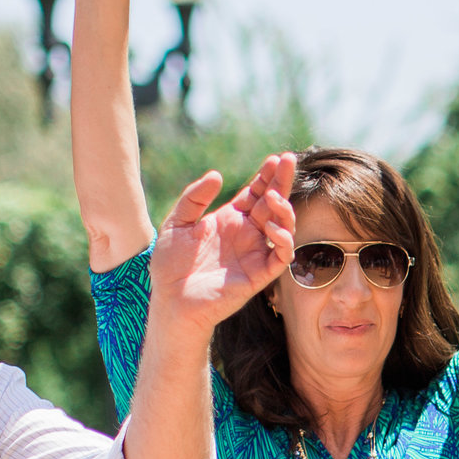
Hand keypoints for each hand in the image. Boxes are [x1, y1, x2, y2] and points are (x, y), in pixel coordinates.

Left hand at [150, 153, 296, 333]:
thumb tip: (217, 175)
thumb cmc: (170, 265)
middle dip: (282, 182)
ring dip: (284, 210)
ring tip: (274, 197)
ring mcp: (255, 254)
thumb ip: (193, 198)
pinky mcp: (259, 275)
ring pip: (283, 227)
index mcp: (230, 220)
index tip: (274, 158)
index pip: (255, 193)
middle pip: (273, 204)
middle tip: (288, 160)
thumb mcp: (176, 223)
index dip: (266, 176)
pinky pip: (281, 256)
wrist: (170, 300)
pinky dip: (283, 241)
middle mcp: (247, 235)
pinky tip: (272, 228)